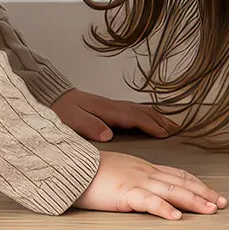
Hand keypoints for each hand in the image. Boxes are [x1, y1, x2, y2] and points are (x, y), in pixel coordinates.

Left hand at [49, 87, 176, 141]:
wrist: (51, 95)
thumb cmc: (60, 110)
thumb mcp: (71, 119)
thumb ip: (89, 126)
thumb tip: (108, 134)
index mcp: (107, 110)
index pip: (135, 118)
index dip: (151, 125)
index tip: (166, 134)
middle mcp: (112, 106)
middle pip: (142, 112)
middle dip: (160, 120)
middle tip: (177, 130)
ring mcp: (111, 105)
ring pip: (139, 109)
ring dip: (156, 116)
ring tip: (169, 124)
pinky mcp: (107, 107)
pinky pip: (132, 109)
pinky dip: (146, 113)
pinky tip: (148, 118)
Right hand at [73, 151, 225, 219]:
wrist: (70, 166)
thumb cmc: (89, 172)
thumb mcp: (117, 170)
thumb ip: (132, 178)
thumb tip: (143, 190)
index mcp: (143, 168)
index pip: (177, 174)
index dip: (197, 183)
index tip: (213, 193)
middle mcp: (145, 172)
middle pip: (181, 182)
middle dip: (204, 193)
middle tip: (223, 203)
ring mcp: (136, 181)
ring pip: (171, 190)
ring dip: (193, 201)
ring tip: (211, 210)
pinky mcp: (124, 192)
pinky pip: (148, 200)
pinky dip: (164, 209)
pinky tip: (176, 217)